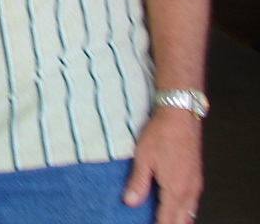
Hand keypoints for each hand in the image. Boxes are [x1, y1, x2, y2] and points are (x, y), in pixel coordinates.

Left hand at [124, 107, 202, 223]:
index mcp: (175, 189)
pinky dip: (184, 210)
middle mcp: (189, 191)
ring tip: (163, 219)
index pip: (167, 220)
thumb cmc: (161, 134)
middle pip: (182, 221)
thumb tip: (130, 202)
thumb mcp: (143, 157)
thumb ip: (138, 182)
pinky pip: (193, 203)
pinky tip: (174, 207)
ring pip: (190, 213)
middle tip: (154, 223)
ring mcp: (196, 185)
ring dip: (177, 219)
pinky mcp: (197, 178)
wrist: (181, 115)